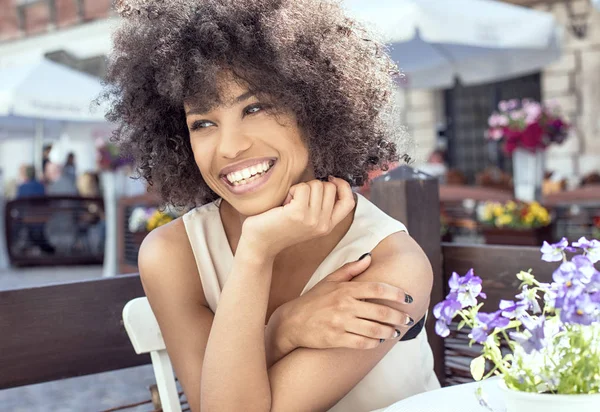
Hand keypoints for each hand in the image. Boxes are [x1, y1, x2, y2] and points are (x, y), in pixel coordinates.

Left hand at [241, 177, 354, 257]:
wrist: (259, 244)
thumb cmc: (279, 227)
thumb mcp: (308, 220)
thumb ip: (321, 207)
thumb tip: (331, 182)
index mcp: (328, 226)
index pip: (349, 202)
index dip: (343, 186)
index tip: (331, 179)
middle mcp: (323, 224)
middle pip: (330, 188)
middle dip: (314, 186)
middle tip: (298, 199)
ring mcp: (312, 219)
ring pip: (317, 185)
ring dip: (301, 188)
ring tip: (290, 202)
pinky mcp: (298, 213)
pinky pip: (302, 188)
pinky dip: (292, 190)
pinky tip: (284, 203)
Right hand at [275, 254, 414, 350]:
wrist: (292, 322)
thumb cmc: (313, 300)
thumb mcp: (329, 280)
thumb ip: (351, 269)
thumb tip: (369, 257)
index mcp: (345, 289)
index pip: (377, 288)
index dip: (396, 293)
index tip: (408, 298)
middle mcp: (344, 306)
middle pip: (380, 311)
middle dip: (399, 316)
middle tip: (408, 318)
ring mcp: (340, 323)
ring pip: (375, 329)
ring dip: (390, 331)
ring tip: (396, 331)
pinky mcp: (336, 339)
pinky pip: (362, 342)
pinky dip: (374, 342)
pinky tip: (379, 340)